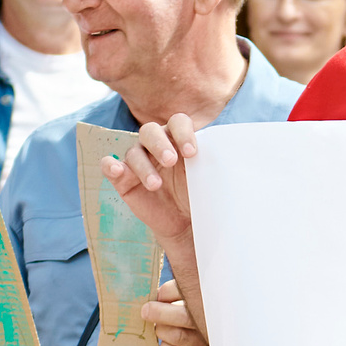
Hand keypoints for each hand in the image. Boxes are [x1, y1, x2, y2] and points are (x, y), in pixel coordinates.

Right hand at [104, 115, 201, 251]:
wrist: (187, 223)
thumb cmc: (199, 194)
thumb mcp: (208, 177)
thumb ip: (212, 162)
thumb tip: (235, 154)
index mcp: (178, 138)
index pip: (177, 122)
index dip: (183, 133)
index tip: (192, 153)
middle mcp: (156, 145)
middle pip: (150, 131)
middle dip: (160, 144)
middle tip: (172, 162)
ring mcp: (138, 161)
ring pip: (133, 151)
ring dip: (143, 166)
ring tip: (156, 185)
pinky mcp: (124, 179)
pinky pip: (110, 165)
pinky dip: (111, 166)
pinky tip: (117, 170)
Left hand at [143, 280, 214, 345]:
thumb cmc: (202, 325)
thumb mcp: (197, 305)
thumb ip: (181, 295)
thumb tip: (157, 294)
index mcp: (214, 304)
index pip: (190, 292)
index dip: (168, 291)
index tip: (158, 295)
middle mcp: (215, 326)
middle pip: (185, 317)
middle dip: (159, 312)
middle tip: (146, 310)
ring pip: (178, 336)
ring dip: (162, 331)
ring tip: (160, 329)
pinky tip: (167, 344)